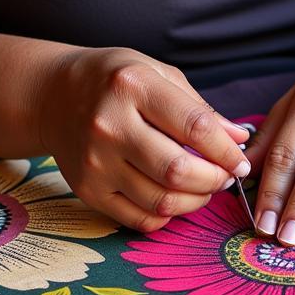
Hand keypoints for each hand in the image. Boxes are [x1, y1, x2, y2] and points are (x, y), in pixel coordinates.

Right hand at [35, 46, 249, 231]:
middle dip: (214, 179)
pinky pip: (138, 219)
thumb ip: (199, 108)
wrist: (54, 96)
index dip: (226, 150)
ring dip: (195, 200)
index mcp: (133, 86)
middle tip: (225, 176)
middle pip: (177, 170)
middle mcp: (110, 126)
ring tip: (205, 187)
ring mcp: (95, 162)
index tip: (241, 161)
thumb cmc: (116, 80)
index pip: (194, 127)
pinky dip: (166, 216)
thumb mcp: (159, 74)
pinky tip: (175, 198)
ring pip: (160, 201)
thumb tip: (238, 139)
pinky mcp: (87, 191)